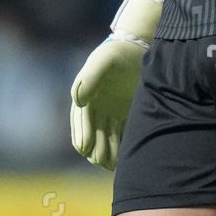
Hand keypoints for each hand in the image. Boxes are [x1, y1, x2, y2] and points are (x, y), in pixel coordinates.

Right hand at [70, 35, 146, 169]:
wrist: (138, 50)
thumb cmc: (117, 54)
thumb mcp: (104, 61)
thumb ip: (90, 77)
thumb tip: (78, 100)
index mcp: (85, 96)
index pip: (81, 120)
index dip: (82, 134)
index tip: (85, 148)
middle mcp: (95, 108)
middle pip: (92, 133)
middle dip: (94, 148)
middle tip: (98, 161)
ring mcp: (109, 113)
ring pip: (105, 138)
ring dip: (105, 152)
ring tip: (109, 166)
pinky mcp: (124, 116)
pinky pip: (120, 136)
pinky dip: (120, 148)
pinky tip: (122, 160)